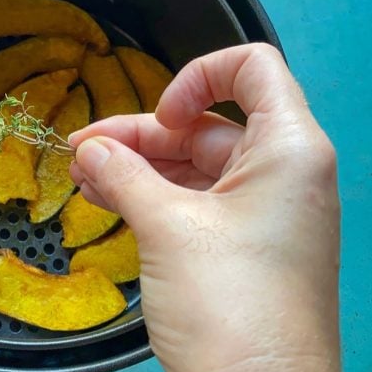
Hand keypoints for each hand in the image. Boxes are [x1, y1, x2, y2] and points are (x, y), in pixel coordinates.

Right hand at [69, 44, 340, 371]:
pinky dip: (154, 198)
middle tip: (82, 152)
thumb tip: (88, 149)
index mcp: (288, 148)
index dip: (197, 78)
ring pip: (196, 167)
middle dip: (141, 135)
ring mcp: (265, 212)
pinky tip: (109, 202)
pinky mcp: (245, 246)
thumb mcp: (168, 227)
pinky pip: (196, 203)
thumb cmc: (230, 302)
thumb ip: (123, 174)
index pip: (251, 69)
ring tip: (83, 179)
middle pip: (208, 125)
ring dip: (139, 169)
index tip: (160, 117)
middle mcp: (284, 172)